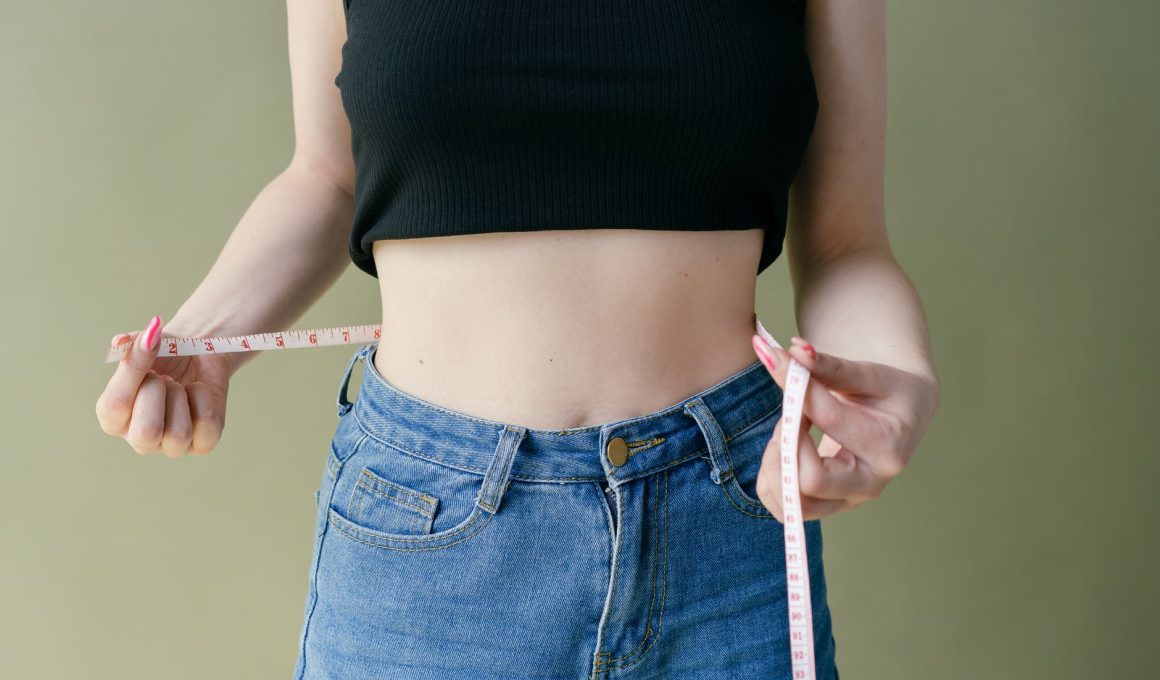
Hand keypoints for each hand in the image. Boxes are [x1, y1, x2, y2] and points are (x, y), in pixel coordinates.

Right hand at [95, 315, 234, 456]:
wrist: (199, 356)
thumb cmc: (164, 356)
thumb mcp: (144, 345)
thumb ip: (128, 345)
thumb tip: (121, 342)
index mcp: (112, 418)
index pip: (115, 405)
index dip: (133, 371)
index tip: (149, 343)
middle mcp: (138, 438)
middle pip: (147, 431)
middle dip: (159, 393)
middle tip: (164, 377)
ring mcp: (171, 446)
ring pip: (178, 434)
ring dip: (182, 397)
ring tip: (180, 386)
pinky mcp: (202, 444)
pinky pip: (207, 424)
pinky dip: (205, 399)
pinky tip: (197, 392)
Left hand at [750, 334, 939, 520]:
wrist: (902, 414)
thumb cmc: (886, 390)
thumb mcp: (866, 372)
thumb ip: (828, 365)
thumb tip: (793, 350)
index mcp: (887, 446)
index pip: (828, 421)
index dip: (797, 391)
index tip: (781, 363)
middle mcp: (869, 484)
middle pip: (808, 481)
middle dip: (784, 442)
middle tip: (789, 414)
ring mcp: (847, 500)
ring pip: (791, 504)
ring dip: (774, 464)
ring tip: (787, 431)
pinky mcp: (828, 506)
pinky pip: (784, 508)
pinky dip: (771, 479)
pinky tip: (784, 448)